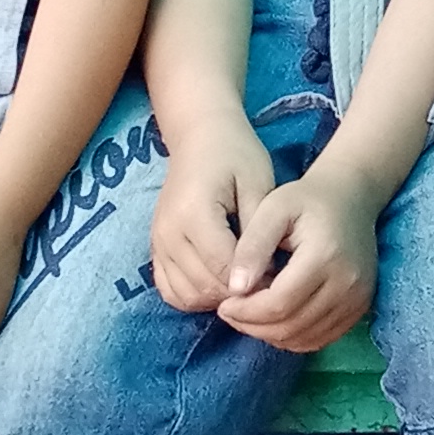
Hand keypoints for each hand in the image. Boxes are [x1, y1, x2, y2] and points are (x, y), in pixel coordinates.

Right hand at [148, 109, 281, 313]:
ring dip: (217, 298)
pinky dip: (195, 296)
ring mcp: (157, 244)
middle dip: (238, 292)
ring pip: (186, 295)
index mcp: (195, 214)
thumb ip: (258, 231)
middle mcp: (168, 234)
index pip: (223, 268)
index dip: (253, 280)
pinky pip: (170, 291)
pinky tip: (220, 282)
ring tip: (245, 281)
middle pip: (204, 286)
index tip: (278, 275)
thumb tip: (262, 274)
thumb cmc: (236, 154)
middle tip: (266, 282)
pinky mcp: (155, 249)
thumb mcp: (258, 183)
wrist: (200, 137)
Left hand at [218, 157, 384, 352]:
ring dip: (269, 334)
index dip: (245, 312)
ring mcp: (357, 299)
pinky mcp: (359, 308)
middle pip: (290, 327)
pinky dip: (291, 336)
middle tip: (231, 311)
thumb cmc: (306, 199)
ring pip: (303, 339)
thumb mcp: (273, 209)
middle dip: (252, 326)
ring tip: (251, 313)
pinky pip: (319, 339)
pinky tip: (276, 317)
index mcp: (326, 256)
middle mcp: (348, 283)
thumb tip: (235, 288)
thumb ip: (252, 247)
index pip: (279, 304)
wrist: (352, 197)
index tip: (224, 303)